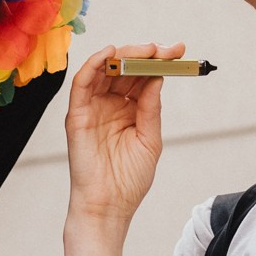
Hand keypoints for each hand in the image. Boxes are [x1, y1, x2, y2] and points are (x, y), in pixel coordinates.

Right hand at [64, 42, 181, 225]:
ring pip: (105, 70)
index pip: (143, 77)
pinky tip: (110, 54)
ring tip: (145, 49)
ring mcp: (93, 107)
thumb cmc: (128, 180)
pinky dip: (93, 64)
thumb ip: (151, 108)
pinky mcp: (77, 114)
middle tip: (164, 49)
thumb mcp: (150, 139)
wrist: (109, 206)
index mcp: (130, 109)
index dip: (159, 61)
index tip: (178, 50)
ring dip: (123, 54)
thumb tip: (157, 77)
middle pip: (125, 68)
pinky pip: (82, 83)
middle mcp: (110, 104)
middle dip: (145, 54)